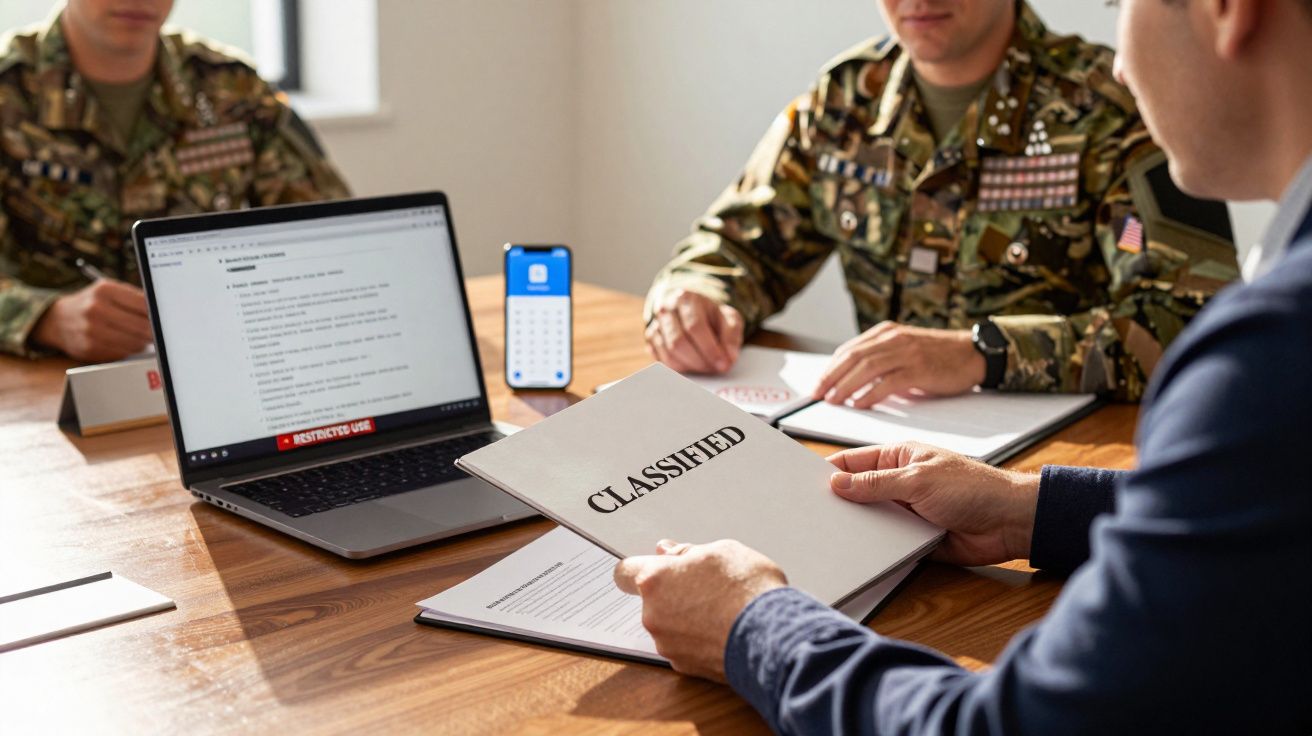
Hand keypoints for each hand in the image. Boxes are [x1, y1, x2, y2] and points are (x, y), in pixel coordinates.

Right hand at [31, 279, 152, 361]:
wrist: (58, 320)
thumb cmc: (92, 304)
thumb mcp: (108, 291)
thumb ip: (133, 299)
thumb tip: (162, 313)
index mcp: (104, 290)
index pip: (144, 304)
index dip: (158, 313)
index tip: (166, 318)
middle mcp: (96, 309)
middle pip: (141, 326)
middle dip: (155, 331)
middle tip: (162, 332)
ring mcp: (91, 331)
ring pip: (134, 343)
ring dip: (144, 342)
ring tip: (144, 337)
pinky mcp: (90, 349)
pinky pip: (122, 353)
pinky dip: (129, 350)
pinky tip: (127, 343)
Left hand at [614, 538, 786, 680]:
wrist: (773, 636)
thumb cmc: (748, 590)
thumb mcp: (722, 551)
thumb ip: (687, 552)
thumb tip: (669, 552)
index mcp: (655, 580)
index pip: (625, 572)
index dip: (642, 568)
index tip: (654, 568)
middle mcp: (653, 615)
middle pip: (652, 600)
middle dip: (673, 593)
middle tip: (705, 585)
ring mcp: (667, 644)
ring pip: (669, 625)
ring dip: (686, 618)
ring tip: (721, 609)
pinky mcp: (685, 667)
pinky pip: (684, 647)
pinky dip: (698, 640)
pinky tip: (723, 630)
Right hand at [645, 289, 744, 373]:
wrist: (691, 311)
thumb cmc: (711, 316)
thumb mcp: (729, 319)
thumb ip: (732, 336)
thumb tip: (729, 358)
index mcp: (686, 299)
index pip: (695, 326)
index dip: (709, 348)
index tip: (723, 364)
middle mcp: (665, 309)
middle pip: (679, 342)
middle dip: (700, 361)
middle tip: (715, 369)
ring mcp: (655, 325)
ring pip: (669, 354)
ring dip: (691, 367)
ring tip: (706, 367)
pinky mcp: (651, 341)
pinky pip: (663, 361)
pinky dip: (680, 368)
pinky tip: (693, 364)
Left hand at [812, 323, 985, 407]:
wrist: (972, 353)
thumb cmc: (936, 355)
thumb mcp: (903, 349)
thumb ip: (880, 359)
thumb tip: (851, 380)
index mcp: (886, 332)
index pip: (849, 349)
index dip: (830, 368)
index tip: (818, 384)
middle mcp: (894, 338)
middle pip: (854, 357)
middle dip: (832, 377)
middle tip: (818, 395)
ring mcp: (907, 352)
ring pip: (867, 368)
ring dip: (846, 386)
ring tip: (834, 400)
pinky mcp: (920, 368)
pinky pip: (889, 382)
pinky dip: (871, 394)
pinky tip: (860, 404)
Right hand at [828, 442, 1038, 565]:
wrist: (1010, 523)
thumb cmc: (974, 488)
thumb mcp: (917, 479)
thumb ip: (875, 483)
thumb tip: (838, 483)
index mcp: (898, 457)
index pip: (853, 462)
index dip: (829, 472)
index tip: (803, 484)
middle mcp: (898, 483)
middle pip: (857, 493)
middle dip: (838, 503)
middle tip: (811, 515)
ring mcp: (905, 511)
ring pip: (870, 520)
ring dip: (857, 528)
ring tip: (830, 536)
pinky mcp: (913, 538)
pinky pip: (886, 543)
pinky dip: (875, 548)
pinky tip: (858, 553)